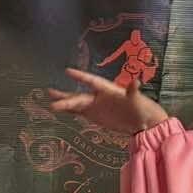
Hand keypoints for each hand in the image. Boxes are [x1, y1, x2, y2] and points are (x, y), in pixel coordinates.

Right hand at [48, 67, 168, 134]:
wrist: (142, 121)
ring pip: (76, 103)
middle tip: (51, 98)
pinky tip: (60, 110)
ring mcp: (95, 106)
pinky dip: (69, 111)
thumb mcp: (137, 100)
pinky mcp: (94, 116)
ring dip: (64, 103)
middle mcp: (98, 97)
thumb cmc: (141, 107)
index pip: (91, 81)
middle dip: (66, 98)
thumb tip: (136, 81)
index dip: (80, 77)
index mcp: (107, 90)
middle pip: (79, 96)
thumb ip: (133, 91)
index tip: (67, 71)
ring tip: (49, 102)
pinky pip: (79, 112)